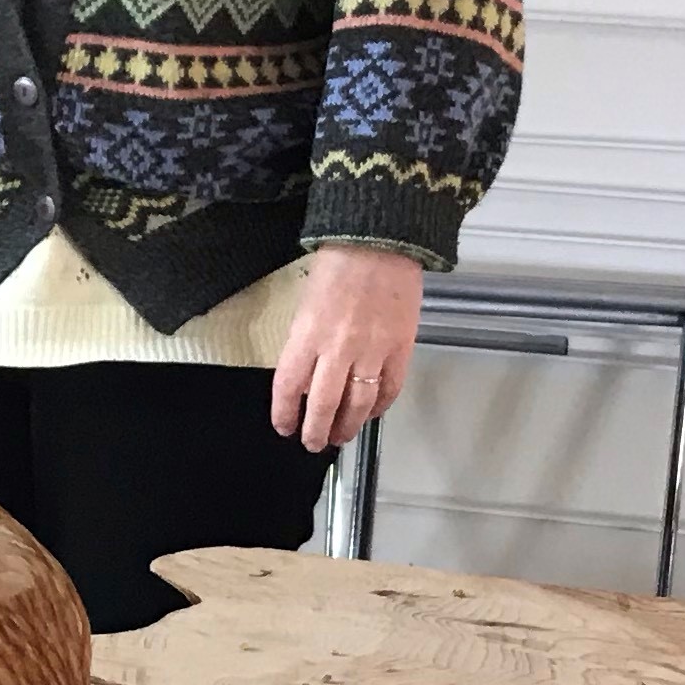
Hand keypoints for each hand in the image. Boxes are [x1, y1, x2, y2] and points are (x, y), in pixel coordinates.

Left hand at [270, 245, 424, 454]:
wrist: (382, 240)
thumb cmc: (340, 264)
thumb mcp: (306, 303)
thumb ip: (306, 341)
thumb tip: (306, 374)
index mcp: (307, 335)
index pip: (289, 387)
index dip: (285, 414)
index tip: (284, 427)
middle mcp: (337, 349)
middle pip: (323, 405)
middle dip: (316, 431)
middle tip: (314, 443)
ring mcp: (372, 352)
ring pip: (357, 405)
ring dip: (348, 426)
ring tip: (341, 436)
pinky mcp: (400, 349)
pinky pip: (389, 390)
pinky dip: (379, 406)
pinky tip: (370, 413)